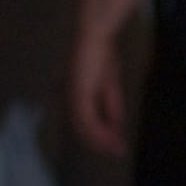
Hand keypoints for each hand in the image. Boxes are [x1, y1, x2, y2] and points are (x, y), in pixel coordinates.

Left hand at [68, 20, 126, 158]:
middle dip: (100, 142)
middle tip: (117, 151)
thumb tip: (117, 125)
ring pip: (83, 128)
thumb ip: (111, 104)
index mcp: (73, 93)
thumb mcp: (109, 83)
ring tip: (117, 149)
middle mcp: (68, 96)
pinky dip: (99, 133)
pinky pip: (87, 121)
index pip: (81, 120)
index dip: (96, 135)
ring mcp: (71, 96)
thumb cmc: (101, 51)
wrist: (95, 34)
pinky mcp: (77, 94)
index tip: (113, 144)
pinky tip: (112, 139)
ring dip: (101, 141)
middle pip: (81, 128)